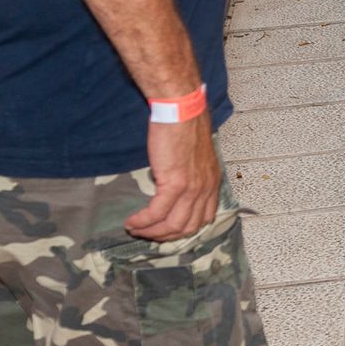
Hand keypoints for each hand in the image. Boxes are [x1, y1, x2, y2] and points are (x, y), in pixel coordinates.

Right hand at [125, 113, 220, 240]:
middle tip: (147, 234)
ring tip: (136, 230)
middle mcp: (206, 189)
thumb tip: (175, 187)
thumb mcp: (196, 155)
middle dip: (165, 236)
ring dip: (151, 232)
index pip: (204, 218)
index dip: (184, 229)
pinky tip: (132, 222)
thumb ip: (192, 174)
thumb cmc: (186, 126)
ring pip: (172, 225)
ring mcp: (192, 188)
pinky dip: (143, 221)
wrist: (182, 110)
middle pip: (187, 227)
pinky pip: (157, 212)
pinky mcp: (175, 183)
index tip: (166, 230)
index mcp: (212, 182)